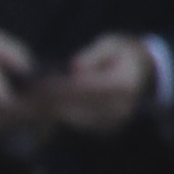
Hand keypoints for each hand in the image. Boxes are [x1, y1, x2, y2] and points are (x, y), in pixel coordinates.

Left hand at [46, 36, 161, 134]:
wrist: (142, 73)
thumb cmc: (121, 54)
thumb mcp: (110, 44)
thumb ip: (93, 54)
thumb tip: (75, 69)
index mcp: (123, 84)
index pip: (85, 88)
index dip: (61, 86)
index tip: (40, 83)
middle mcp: (121, 106)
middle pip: (78, 106)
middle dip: (52, 99)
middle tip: (30, 92)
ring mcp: (115, 121)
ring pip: (75, 118)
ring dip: (54, 109)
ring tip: (35, 98)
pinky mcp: (107, 129)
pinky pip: (79, 125)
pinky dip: (62, 116)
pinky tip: (47, 106)